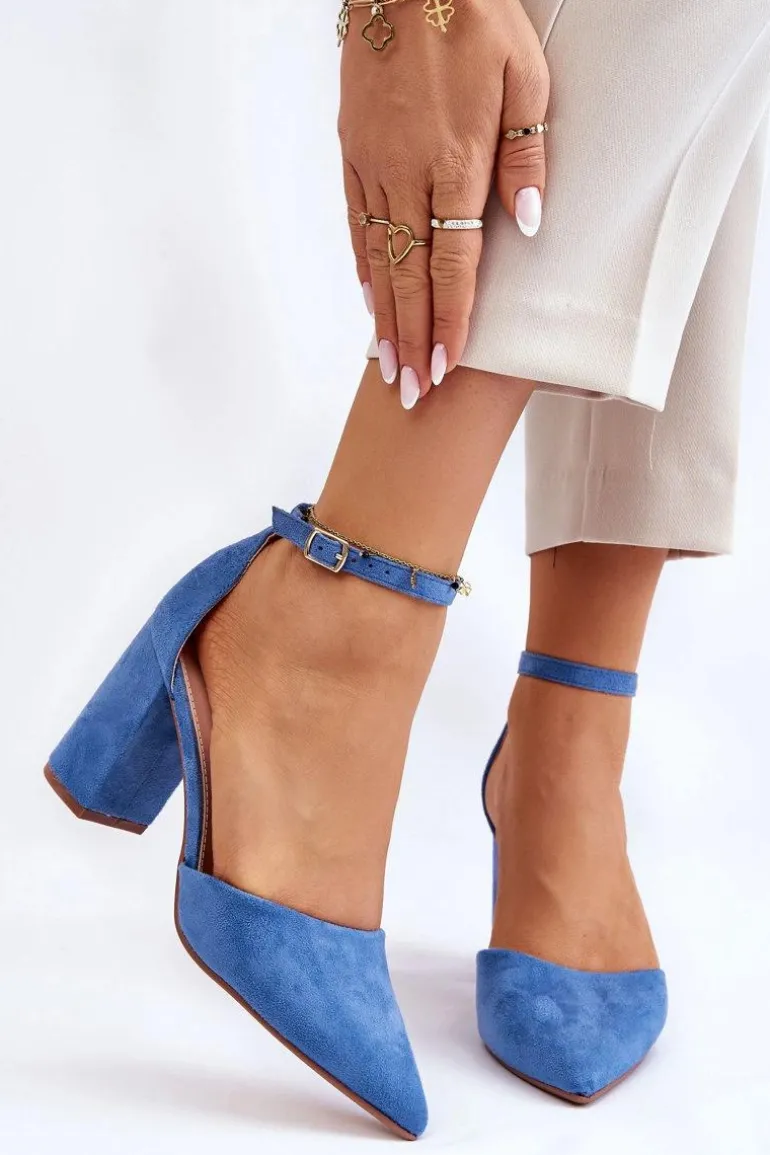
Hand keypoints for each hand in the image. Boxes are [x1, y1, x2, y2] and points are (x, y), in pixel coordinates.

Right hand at [338, 0, 548, 407]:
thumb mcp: (526, 80)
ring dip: (383, 317)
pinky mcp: (352, 151)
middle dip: (412, 339)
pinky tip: (367, 298)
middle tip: (411, 391)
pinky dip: (362, 266)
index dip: (452, 321)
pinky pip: (355, 222)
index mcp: (456, 164)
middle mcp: (407, 175)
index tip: (448, 367)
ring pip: (377, 258)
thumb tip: (527, 227)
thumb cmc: (477, 21)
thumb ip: (526, 160)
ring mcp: (373, 165)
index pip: (454, 264)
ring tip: (386, 363)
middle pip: (410, 276)